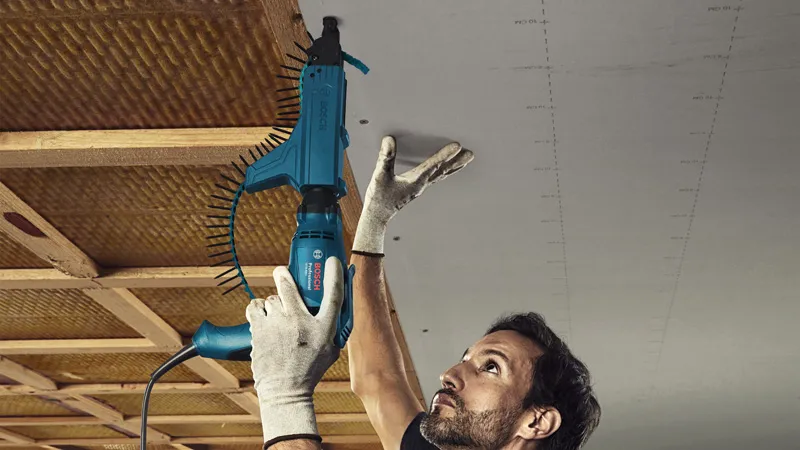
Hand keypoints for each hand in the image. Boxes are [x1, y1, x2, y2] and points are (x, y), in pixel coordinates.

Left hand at [246, 257, 343, 447]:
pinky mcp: (260, 330)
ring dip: (273, 304)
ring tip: (276, 316)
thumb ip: (331, 325)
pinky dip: (258, 310)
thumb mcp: (331, 348)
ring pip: (271, 299)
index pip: (334, 294)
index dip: (335, 274)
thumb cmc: (309, 369)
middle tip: (282, 272)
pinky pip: (256, 307)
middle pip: (290, 287)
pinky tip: (263, 318)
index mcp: (323, 328)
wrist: (285, 391)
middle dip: (284, 275)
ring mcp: (278, 326)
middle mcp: (301, 323)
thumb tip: (331, 304)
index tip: (332, 261)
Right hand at [352, 136, 473, 253]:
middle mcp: (421, 184)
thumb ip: (385, 158)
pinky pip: (436, 178)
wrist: (377, 215)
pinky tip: (446, 169)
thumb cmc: (379, 198)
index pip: (433, 165)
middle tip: (470, 154)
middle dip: (457, 161)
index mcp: (415, 180)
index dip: (445, 154)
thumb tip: (389, 141)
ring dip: (454, 167)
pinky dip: (445, 172)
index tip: (457, 146)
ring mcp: (420, 187)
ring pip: (442, 175)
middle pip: (443, 171)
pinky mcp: (417, 188)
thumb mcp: (379, 175)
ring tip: (466, 160)